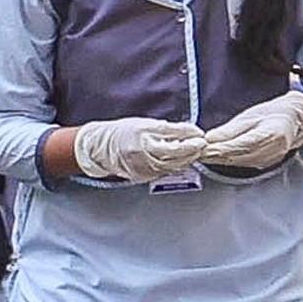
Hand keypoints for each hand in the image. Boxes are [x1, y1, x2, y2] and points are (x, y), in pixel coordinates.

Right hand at [69, 116, 209, 183]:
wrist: (100, 149)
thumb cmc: (121, 133)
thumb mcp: (144, 124)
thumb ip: (167, 129)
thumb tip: (189, 131)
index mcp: (144, 140)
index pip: (173, 140)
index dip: (189, 138)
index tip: (200, 135)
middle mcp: (144, 157)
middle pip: (176, 156)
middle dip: (192, 150)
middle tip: (203, 144)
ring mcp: (144, 169)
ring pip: (172, 166)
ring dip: (186, 159)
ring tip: (195, 151)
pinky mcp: (143, 177)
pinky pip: (164, 172)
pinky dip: (174, 165)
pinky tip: (180, 160)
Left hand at [197, 90, 302, 173]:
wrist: (295, 120)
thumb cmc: (273, 113)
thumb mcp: (251, 115)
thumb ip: (230, 130)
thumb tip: (209, 139)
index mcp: (272, 134)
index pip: (242, 144)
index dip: (221, 148)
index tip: (204, 147)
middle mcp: (272, 150)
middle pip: (238, 156)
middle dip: (215, 155)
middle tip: (195, 152)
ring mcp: (269, 159)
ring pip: (237, 162)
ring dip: (218, 160)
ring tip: (200, 154)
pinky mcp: (263, 164)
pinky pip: (242, 164)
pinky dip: (227, 160)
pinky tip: (214, 157)